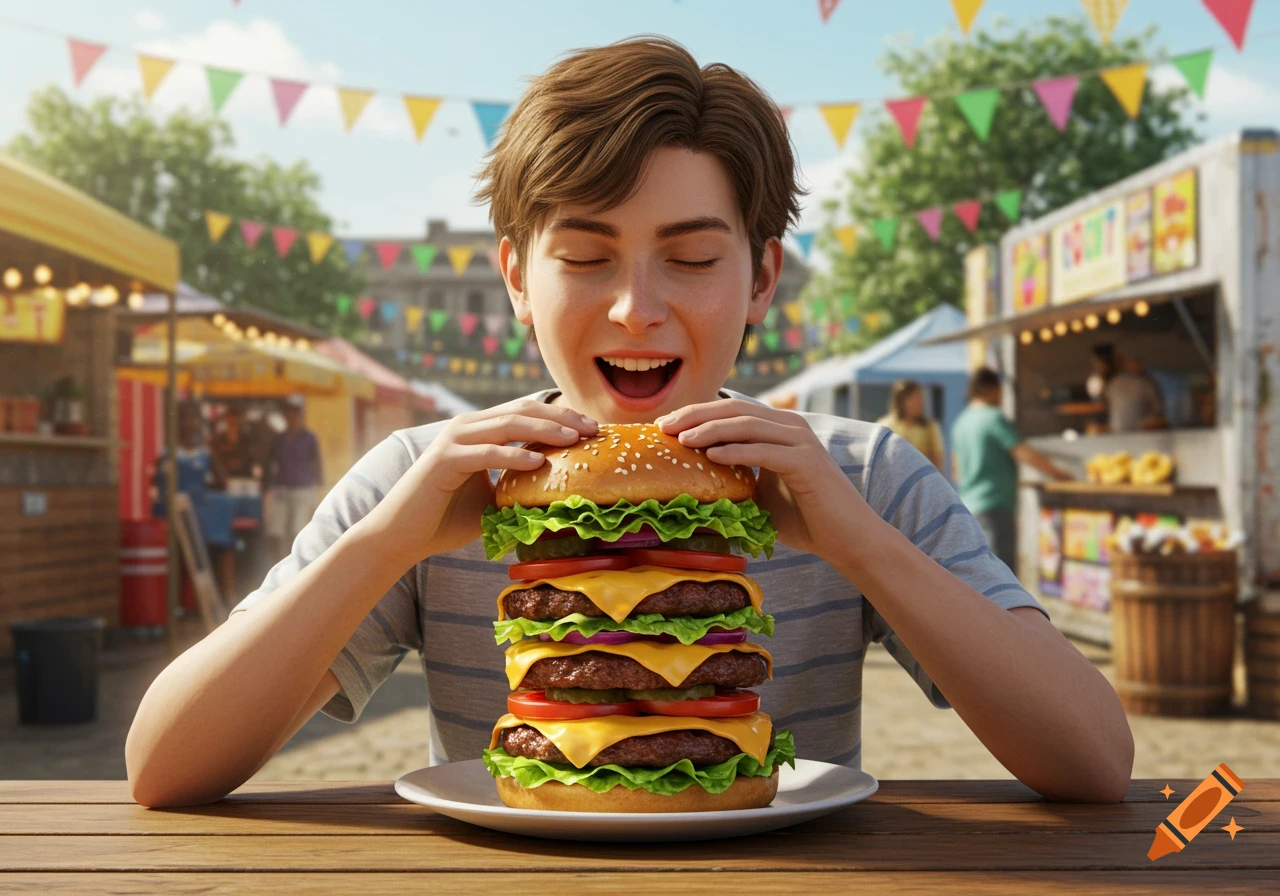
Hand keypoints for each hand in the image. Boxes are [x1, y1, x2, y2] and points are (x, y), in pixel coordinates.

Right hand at [364, 399, 596, 564]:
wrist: (402, 536)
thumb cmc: (446, 519)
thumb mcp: (494, 500)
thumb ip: (520, 488)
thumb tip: (562, 498)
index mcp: (480, 431)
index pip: (527, 413)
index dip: (561, 417)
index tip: (594, 429)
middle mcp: (467, 427)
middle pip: (522, 411)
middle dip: (561, 418)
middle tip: (593, 429)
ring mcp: (454, 441)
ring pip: (506, 424)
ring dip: (544, 430)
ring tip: (575, 439)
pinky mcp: (444, 460)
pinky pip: (486, 453)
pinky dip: (513, 455)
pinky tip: (539, 461)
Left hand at [657, 399, 869, 563]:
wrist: (846, 539)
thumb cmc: (804, 520)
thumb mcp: (760, 496)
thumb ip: (735, 481)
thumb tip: (692, 485)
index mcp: (779, 429)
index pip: (731, 411)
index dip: (696, 413)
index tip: (665, 425)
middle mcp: (791, 427)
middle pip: (735, 410)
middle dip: (695, 415)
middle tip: (664, 426)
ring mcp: (801, 441)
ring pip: (747, 425)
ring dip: (711, 430)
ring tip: (682, 440)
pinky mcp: (807, 462)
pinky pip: (764, 451)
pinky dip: (736, 451)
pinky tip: (712, 456)